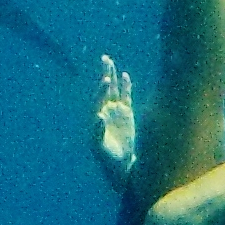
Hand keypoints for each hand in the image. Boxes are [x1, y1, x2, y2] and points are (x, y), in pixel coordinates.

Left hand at [93, 55, 137, 187]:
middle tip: (104, 59)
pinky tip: (124, 75)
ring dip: (111, 76)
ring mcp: (115, 112)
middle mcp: (105, 112)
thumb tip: (98, 117)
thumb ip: (97, 132)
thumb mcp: (100, 147)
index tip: (106, 80)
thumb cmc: (108, 159)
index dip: (102, 90)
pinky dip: (125, 86)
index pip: (99, 99)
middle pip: (104, 89)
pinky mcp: (126, 115)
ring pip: (113, 90)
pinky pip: (125, 97)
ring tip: (109, 61)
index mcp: (97, 118)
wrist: (121, 165)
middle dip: (104, 74)